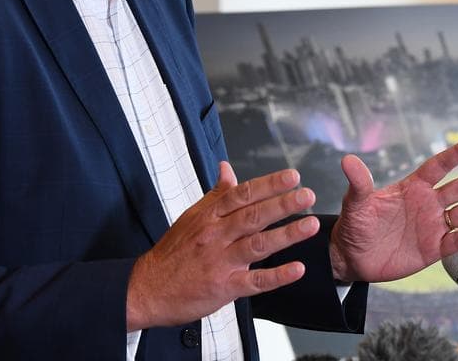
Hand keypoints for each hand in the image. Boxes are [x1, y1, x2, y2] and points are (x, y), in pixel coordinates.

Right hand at [126, 162, 319, 330]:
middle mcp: (215, 236)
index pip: (242, 195)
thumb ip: (216, 194)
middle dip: (283, 204)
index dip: (269, 184)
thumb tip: (227, 169)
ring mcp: (220, 262)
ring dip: (286, 234)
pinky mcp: (223, 287)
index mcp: (209, 216)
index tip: (292, 176)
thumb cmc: (173, 252)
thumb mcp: (191, 217)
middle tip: (307, 195)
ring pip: (257, 244)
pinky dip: (276, 276)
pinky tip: (296, 269)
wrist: (147, 289)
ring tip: (310, 225)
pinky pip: (254, 281)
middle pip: (253, 215)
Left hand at [328, 136, 457, 282]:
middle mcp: (427, 204)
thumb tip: (347, 160)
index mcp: (412, 187)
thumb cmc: (354, 226)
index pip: (439, 167)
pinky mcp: (433, 249)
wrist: (352, 257)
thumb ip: (359, 184)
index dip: (457, 155)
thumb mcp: (355, 204)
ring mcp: (432, 226)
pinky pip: (456, 240)